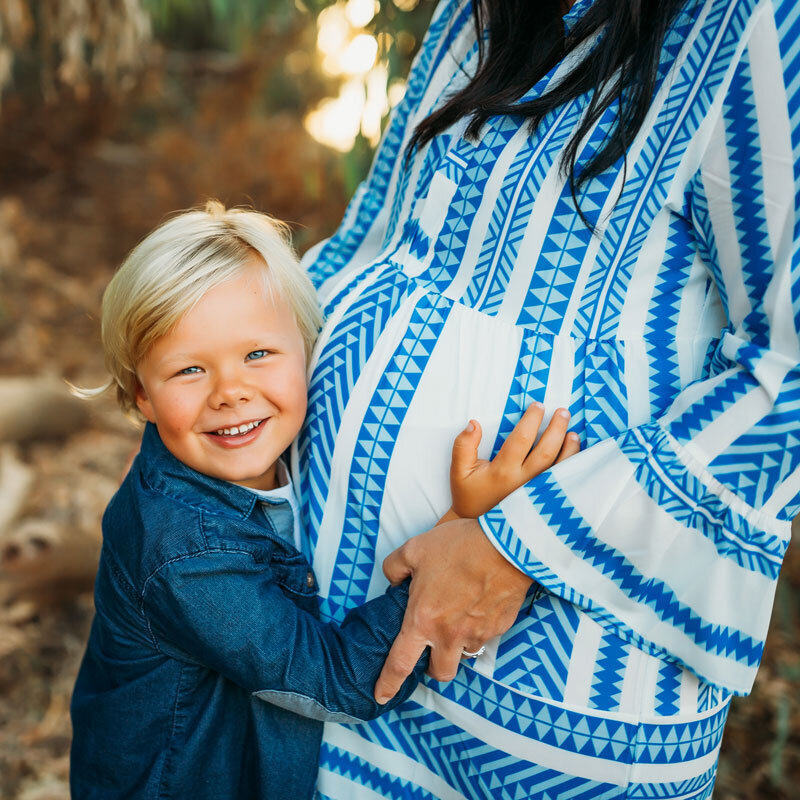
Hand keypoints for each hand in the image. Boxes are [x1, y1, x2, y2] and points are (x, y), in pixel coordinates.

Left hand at [374, 517, 531, 702]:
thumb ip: (394, 568)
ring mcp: (478, 633)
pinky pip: (486, 636)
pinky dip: (479, 627)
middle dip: (434, 666)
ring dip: (459, 644)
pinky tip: (480, 602)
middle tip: (432, 646)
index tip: (381, 696)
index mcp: (423, 619)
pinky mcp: (500, 627)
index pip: (401, 663)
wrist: (506, 545)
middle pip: (440, 672)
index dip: (388, 683)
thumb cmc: (458, 546)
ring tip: (460, 615)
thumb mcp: (414, 548)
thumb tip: (395, 582)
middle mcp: (450, 635)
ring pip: (466, 655)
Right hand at [450, 403, 578, 517]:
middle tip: (563, 411)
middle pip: (547, 450)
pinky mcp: (544, 501)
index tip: (538, 405)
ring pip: (561, 467)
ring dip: (570, 447)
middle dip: (557, 427)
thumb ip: (464, 445)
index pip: (522, 438)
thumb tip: (474, 423)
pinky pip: (564, 482)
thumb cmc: (470, 496)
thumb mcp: (459, 471)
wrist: (479, 531)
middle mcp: (524, 482)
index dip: (532, 419)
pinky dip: (572, 467)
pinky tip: (576, 455)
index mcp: (503, 471)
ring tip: (573, 431)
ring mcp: (537, 493)